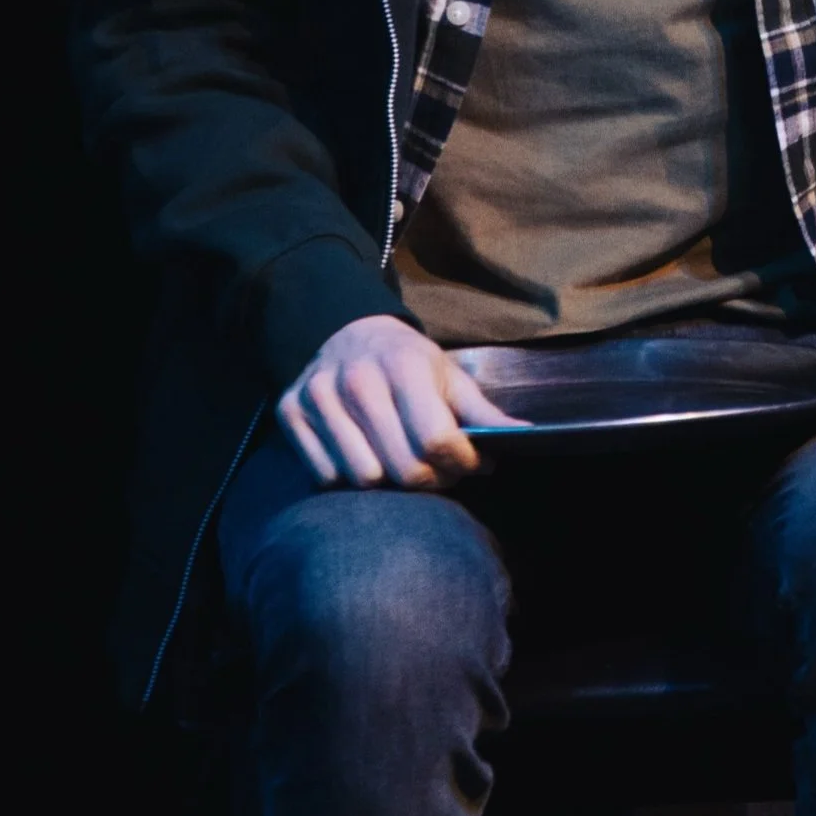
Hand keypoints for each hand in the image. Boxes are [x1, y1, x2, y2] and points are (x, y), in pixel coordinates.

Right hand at [278, 313, 512, 488]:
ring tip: (402, 463)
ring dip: (388, 483)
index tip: (468, 463)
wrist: (344, 332)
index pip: (435, 438)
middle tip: (438, 470)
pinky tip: (366, 456)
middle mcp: (357, 381)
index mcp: (404, 366)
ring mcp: (319, 398)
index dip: (459, 462)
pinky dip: (349, 478)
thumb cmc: (406, 360)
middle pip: (401, 467)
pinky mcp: (289, 414)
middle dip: (429, 479)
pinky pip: (325, 476)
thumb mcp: (448, 374)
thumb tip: (525, 437)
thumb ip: (482, 411)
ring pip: (362, 478)